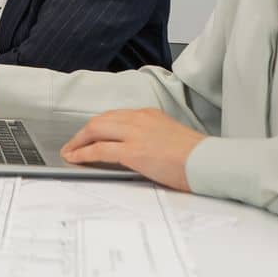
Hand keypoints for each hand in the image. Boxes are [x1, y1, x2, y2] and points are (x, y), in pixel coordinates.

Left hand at [59, 108, 205, 191]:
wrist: (207, 162)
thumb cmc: (195, 156)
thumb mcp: (170, 137)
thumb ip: (151, 137)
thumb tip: (137, 149)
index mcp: (149, 114)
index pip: (115, 116)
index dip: (98, 126)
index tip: (89, 134)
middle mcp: (139, 119)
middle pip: (101, 120)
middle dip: (83, 132)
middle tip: (72, 143)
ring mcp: (135, 134)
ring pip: (96, 130)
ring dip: (78, 141)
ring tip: (69, 152)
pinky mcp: (132, 151)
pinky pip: (99, 149)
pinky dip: (83, 153)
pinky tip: (76, 159)